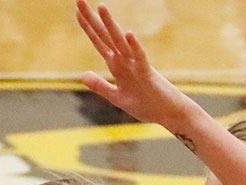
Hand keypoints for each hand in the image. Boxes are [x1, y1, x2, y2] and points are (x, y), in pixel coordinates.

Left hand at [75, 1, 198, 131]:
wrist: (169, 114)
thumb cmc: (147, 105)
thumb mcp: (117, 97)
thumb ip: (100, 86)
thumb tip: (83, 75)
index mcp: (117, 65)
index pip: (99, 42)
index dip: (88, 27)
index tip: (77, 11)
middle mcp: (125, 61)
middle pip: (105, 36)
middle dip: (92, 19)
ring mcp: (136, 65)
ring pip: (120, 41)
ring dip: (111, 25)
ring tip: (100, 6)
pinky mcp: (148, 74)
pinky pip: (141, 58)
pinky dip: (135, 47)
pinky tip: (128, 34)